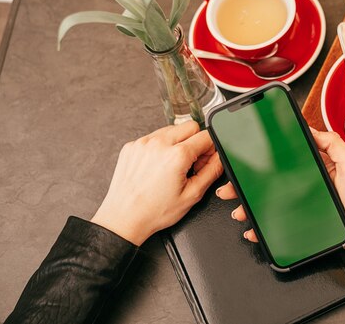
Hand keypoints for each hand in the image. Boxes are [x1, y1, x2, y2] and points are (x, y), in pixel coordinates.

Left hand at [91, 121, 222, 244]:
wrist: (123, 218)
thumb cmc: (154, 211)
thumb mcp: (192, 195)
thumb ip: (211, 172)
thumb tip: (220, 158)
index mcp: (177, 155)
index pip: (206, 135)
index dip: (211, 148)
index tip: (207, 158)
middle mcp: (159, 144)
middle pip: (190, 126)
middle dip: (195, 141)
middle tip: (191, 161)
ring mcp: (143, 143)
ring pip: (171, 129)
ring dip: (177, 142)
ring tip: (172, 165)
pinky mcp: (131, 146)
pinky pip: (153, 137)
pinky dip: (160, 147)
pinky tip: (157, 165)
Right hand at [216, 126, 344, 297]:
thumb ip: (333, 144)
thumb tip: (310, 128)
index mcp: (316, 166)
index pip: (285, 158)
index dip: (264, 158)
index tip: (246, 157)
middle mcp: (307, 184)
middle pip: (270, 181)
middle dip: (247, 183)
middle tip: (231, 186)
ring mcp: (303, 204)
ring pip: (268, 202)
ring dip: (249, 205)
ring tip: (239, 208)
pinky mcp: (302, 222)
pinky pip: (277, 222)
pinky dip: (262, 226)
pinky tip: (253, 227)